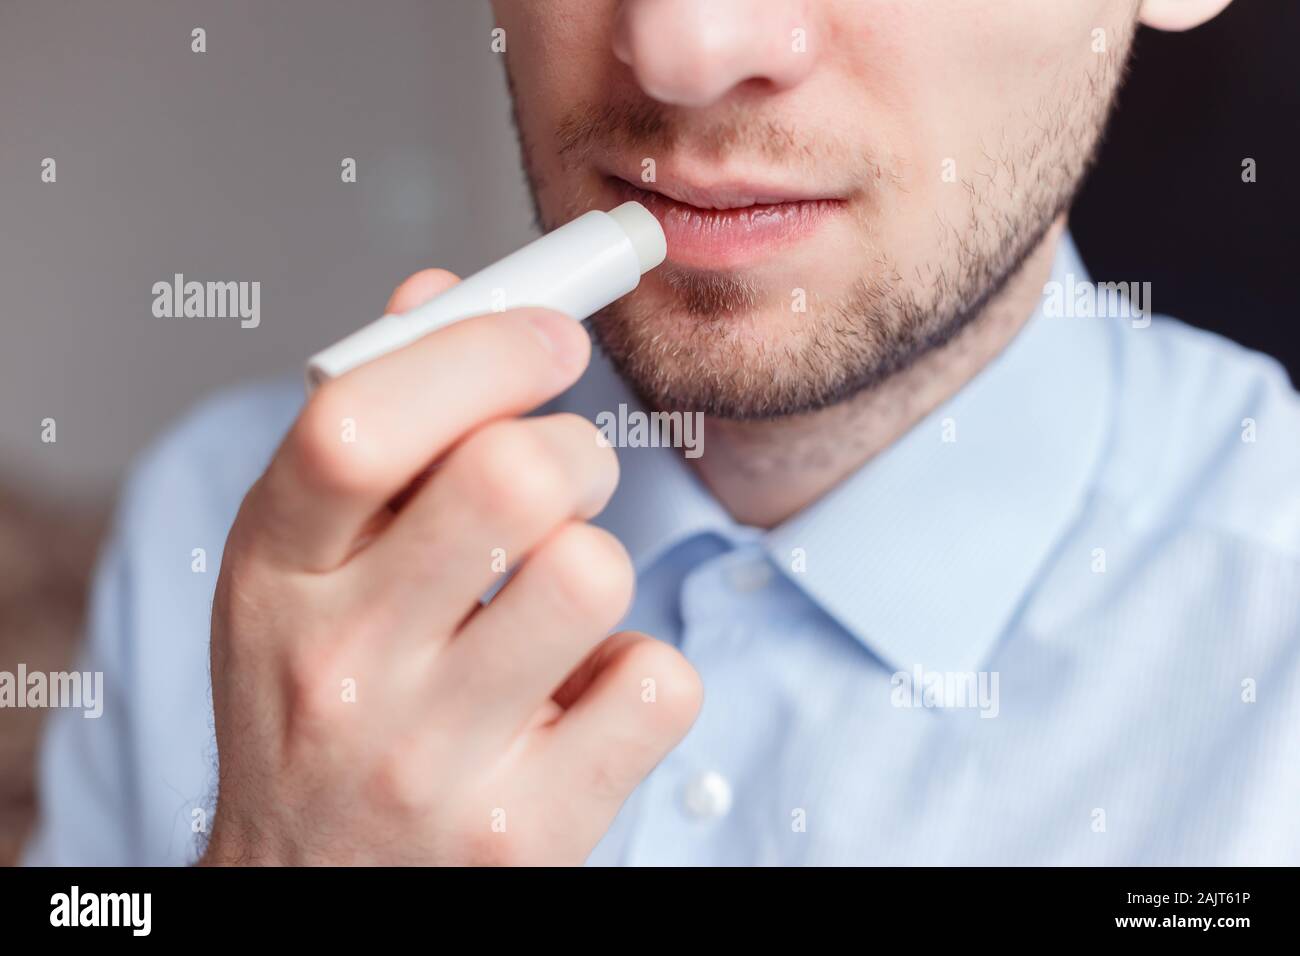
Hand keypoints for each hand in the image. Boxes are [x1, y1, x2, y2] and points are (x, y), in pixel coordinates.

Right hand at [201, 269, 701, 865]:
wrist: (313, 891)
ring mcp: (429, 762)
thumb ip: (373, 425)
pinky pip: (658, 682)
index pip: (360, 420)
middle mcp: (339, 668)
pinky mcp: (523, 833)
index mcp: (273, 574)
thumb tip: (445, 288)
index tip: (552, 334)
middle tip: (566, 480)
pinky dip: (641, 672)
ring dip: (602, 562)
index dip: (479, 349)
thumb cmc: (317, 702)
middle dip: (573, 451)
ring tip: (558, 602)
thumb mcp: (301, 565)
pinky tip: (581, 696)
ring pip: (595, 572)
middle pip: (512, 477)